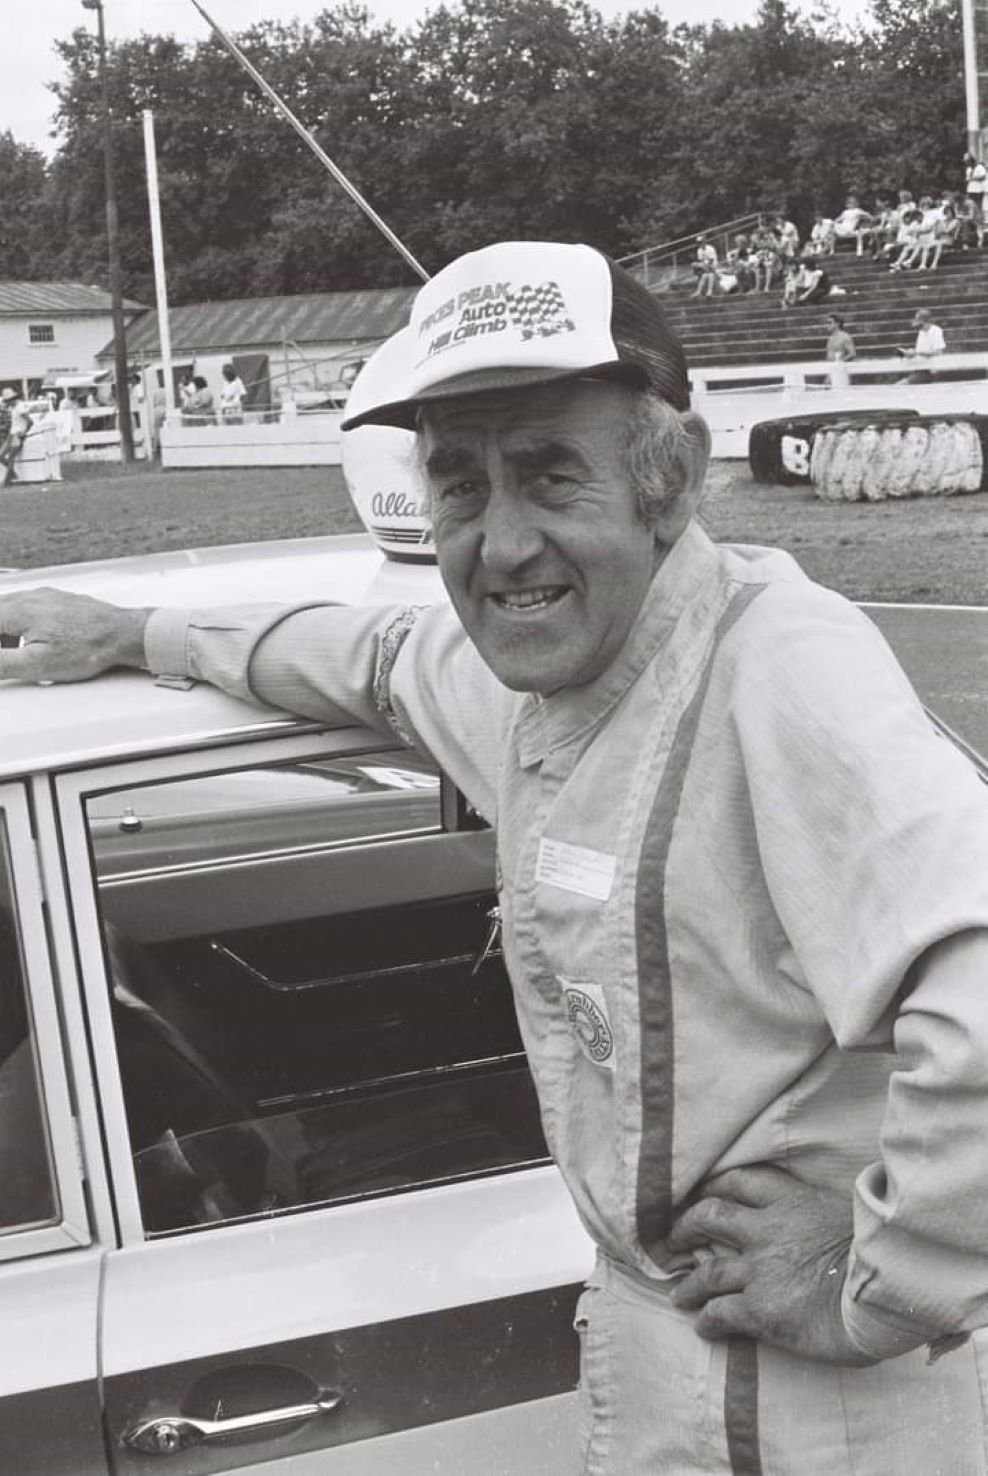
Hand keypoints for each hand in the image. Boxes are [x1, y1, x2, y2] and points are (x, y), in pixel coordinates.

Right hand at [0, 588, 150, 683]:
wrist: (124, 634)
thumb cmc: (87, 649)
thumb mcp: (36, 664)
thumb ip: (1, 663)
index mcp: (19, 610)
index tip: (3, 658)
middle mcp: (31, 597)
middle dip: (0, 637)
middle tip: (7, 658)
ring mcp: (48, 596)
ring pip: (12, 608)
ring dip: (6, 630)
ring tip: (13, 654)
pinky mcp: (62, 600)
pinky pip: (31, 607)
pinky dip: (23, 625)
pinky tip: (35, 643)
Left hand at [667, 1164, 874, 1365]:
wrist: (889, 1294)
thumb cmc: (880, 1256)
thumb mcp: (849, 1214)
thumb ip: (822, 1211)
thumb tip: (821, 1214)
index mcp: (792, 1201)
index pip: (741, 1180)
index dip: (715, 1186)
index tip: (702, 1193)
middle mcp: (768, 1230)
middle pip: (710, 1216)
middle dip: (686, 1226)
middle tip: (674, 1238)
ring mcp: (760, 1269)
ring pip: (707, 1271)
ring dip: (688, 1284)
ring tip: (678, 1294)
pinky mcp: (760, 1309)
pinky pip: (719, 1313)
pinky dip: (705, 1320)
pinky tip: (701, 1327)